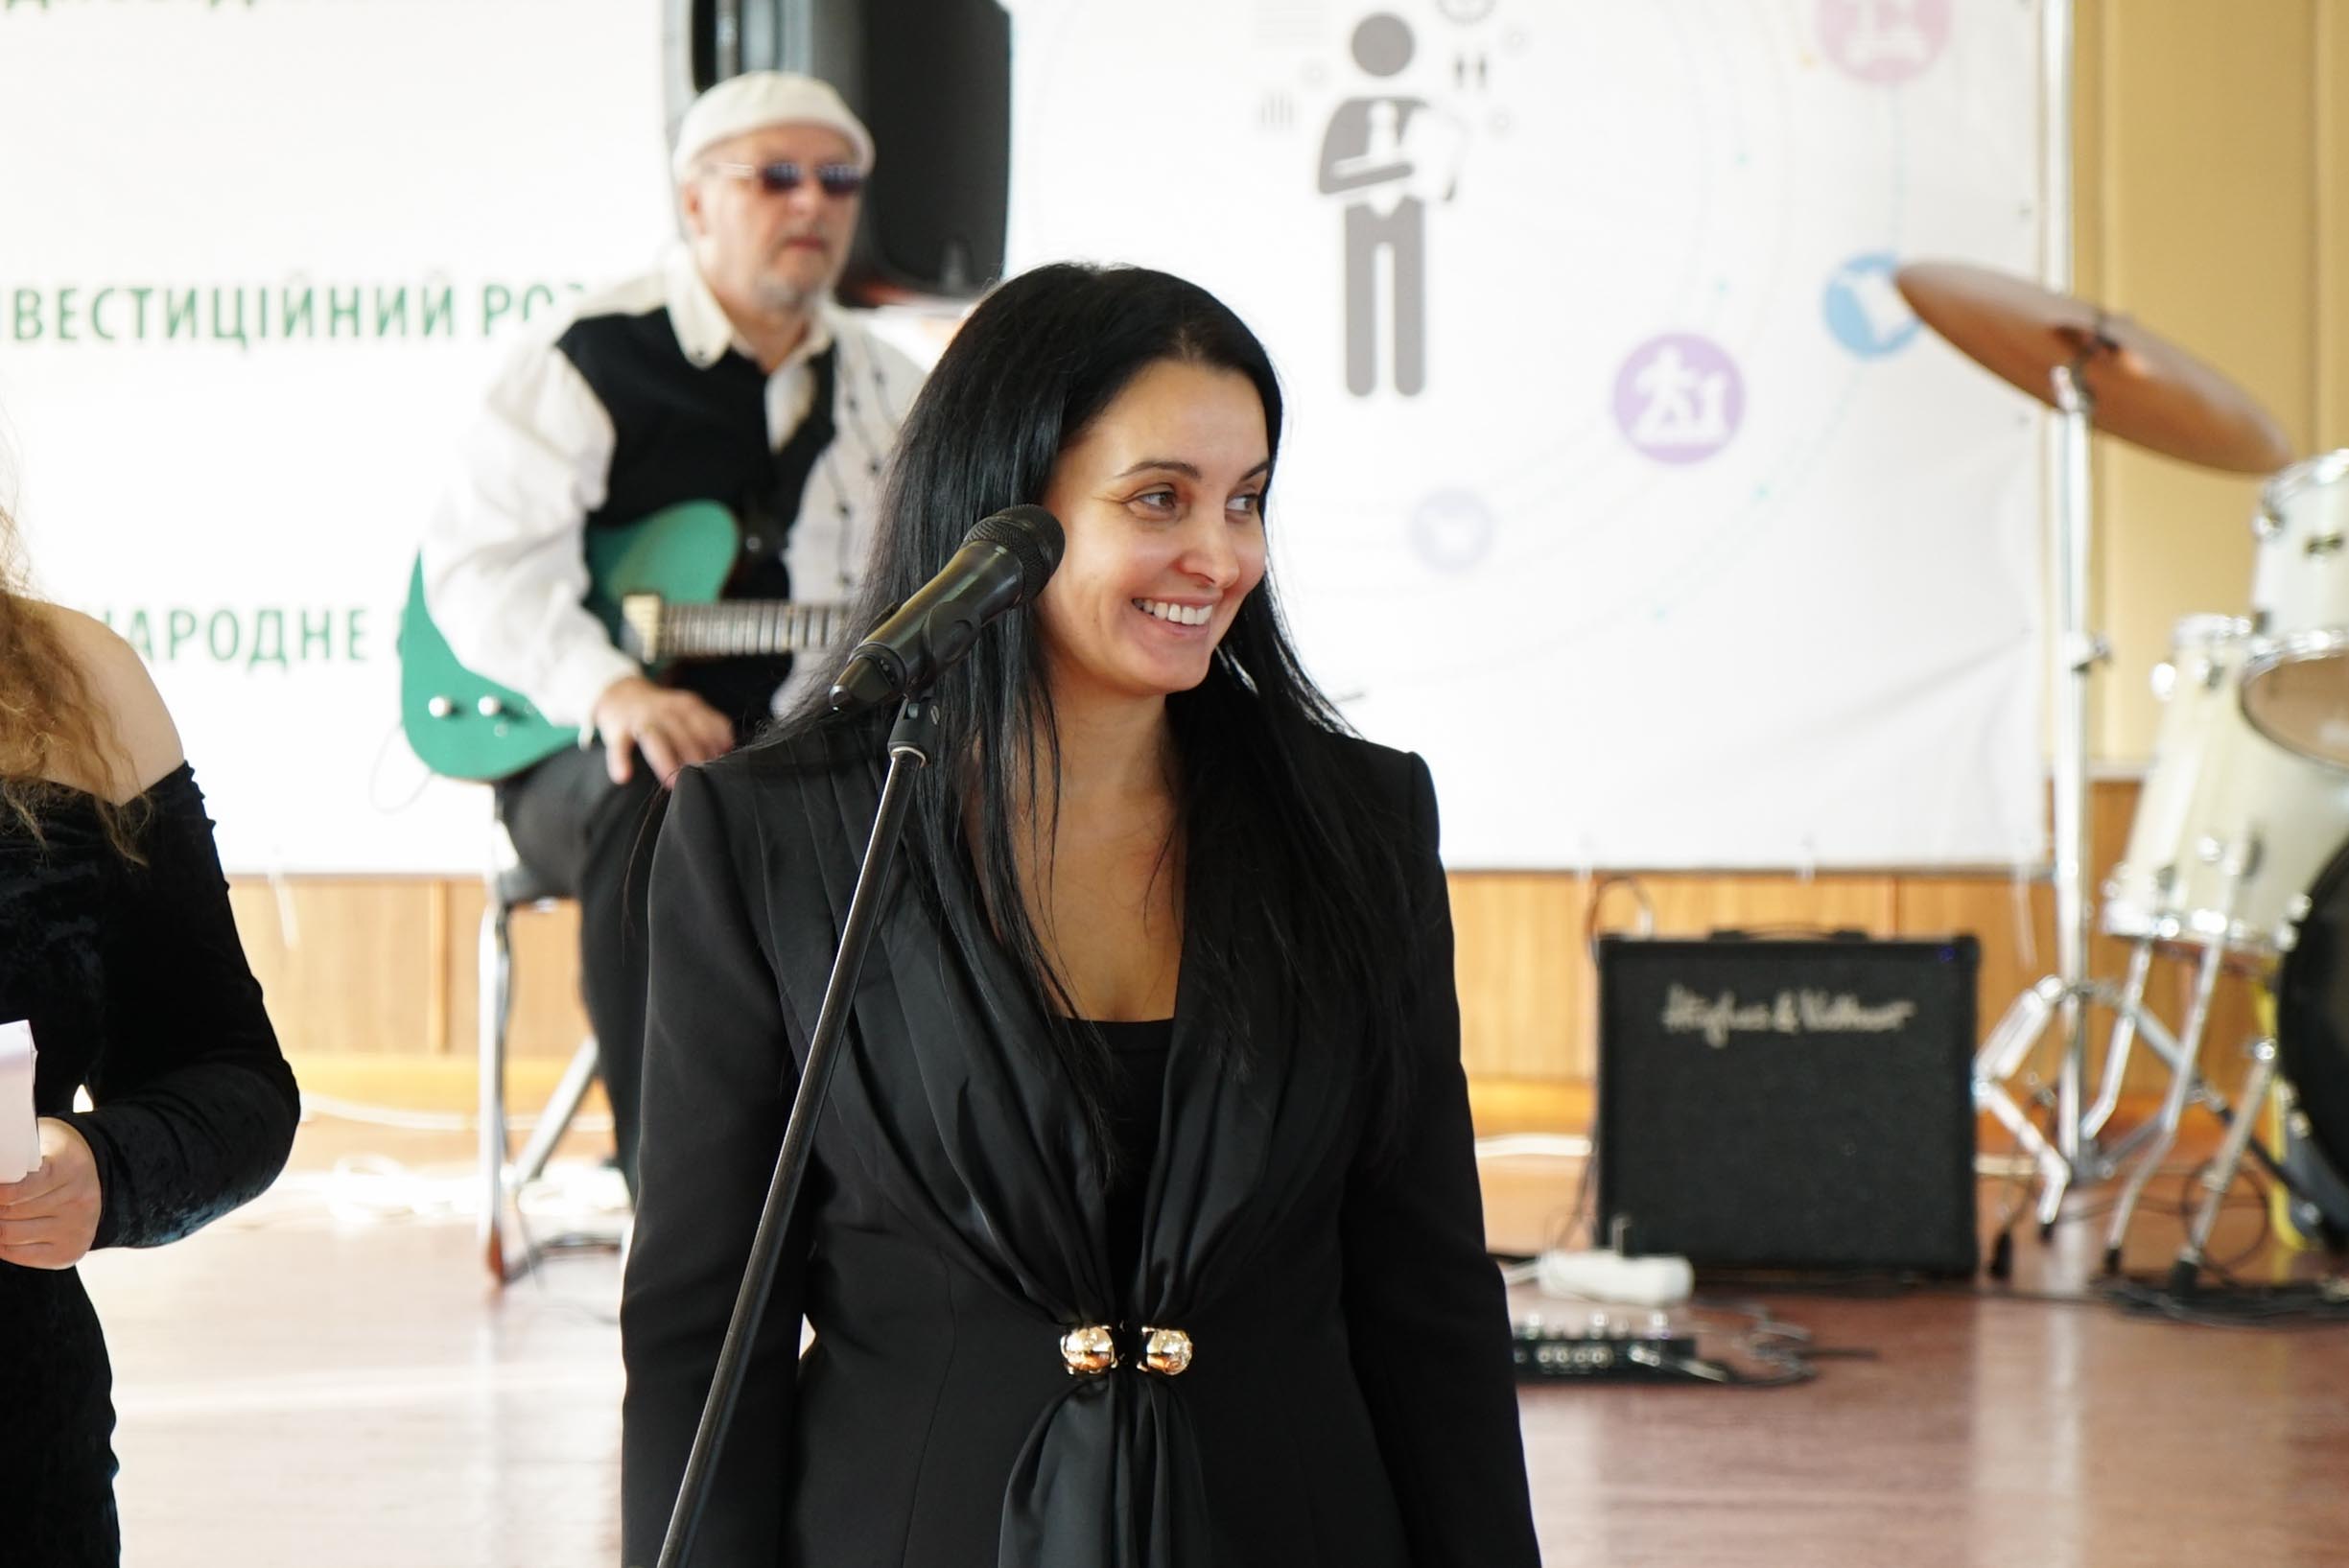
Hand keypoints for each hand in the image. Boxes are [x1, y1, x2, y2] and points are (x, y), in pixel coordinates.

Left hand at [0, 1118, 102, 1268]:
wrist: (91, 1175)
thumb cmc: (54, 1158)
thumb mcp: (40, 1145)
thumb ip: (14, 1159)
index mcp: (72, 1167)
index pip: (20, 1189)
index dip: (0, 1192)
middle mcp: (80, 1200)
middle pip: (11, 1212)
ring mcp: (78, 1228)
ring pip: (10, 1234)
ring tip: (1, 1213)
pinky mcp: (71, 1251)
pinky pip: (18, 1253)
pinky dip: (2, 1245)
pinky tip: (4, 1232)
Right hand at [590, 676, 733, 786]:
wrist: (620, 693)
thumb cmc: (661, 710)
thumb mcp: (686, 709)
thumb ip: (708, 724)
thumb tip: (728, 746)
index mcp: (685, 705)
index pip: (705, 720)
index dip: (715, 739)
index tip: (723, 758)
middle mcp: (664, 710)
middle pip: (682, 732)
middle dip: (694, 754)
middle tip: (702, 777)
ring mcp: (640, 719)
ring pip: (654, 738)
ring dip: (665, 760)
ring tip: (672, 782)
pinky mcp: (617, 730)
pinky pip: (618, 746)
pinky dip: (620, 761)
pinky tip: (623, 776)